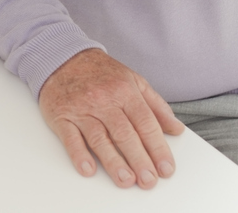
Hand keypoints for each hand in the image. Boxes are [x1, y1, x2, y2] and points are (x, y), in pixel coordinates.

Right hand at [39, 49, 183, 188]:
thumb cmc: (100, 72)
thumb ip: (156, 105)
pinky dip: (79, 154)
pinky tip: (88, 169)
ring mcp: (82, 109)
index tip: (166, 168)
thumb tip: (176, 128)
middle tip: (149, 180)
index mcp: (125, 91)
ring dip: (113, 162)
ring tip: (125, 180)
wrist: (62, 57)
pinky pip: (70, 137)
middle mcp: (104, 100)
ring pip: (99, 138)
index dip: (158, 148)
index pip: (146, 123)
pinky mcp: (61, 116)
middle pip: (124, 134)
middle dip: (139, 159)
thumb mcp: (133, 80)